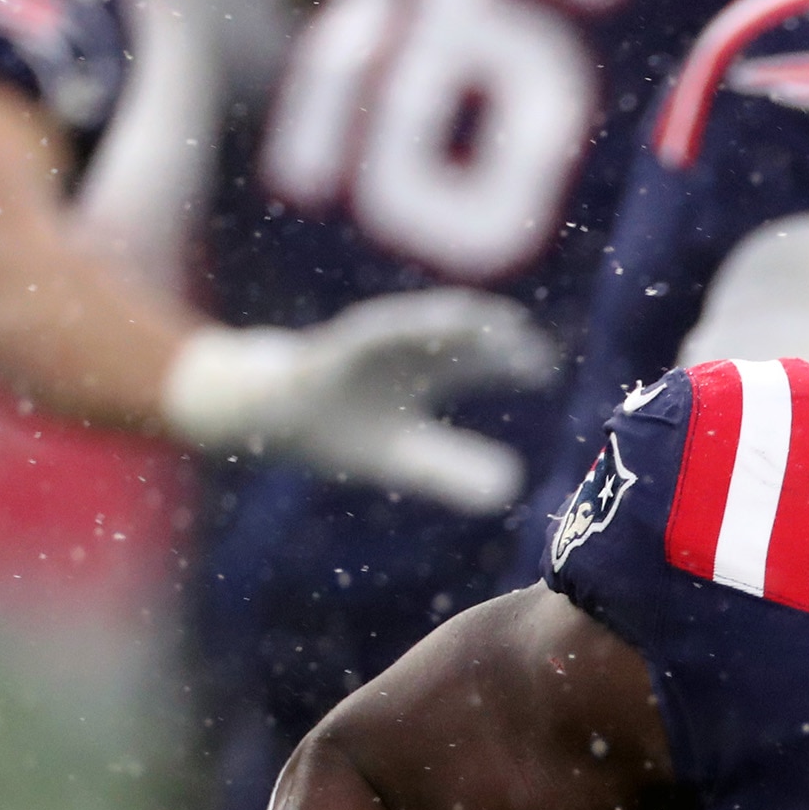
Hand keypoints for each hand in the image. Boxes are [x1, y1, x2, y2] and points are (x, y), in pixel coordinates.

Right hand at [163, 288, 557, 514]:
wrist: (263, 414)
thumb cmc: (339, 430)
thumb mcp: (401, 459)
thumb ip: (451, 468)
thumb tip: (511, 487)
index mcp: (424, 376)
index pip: (482, 364)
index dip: (515, 364)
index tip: (545, 370)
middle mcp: (403, 354)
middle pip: (461, 339)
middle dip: (498, 340)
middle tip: (535, 348)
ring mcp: (368, 346)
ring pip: (423, 326)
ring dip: (459, 322)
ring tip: (498, 324)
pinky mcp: (335, 349)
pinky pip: (375, 333)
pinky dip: (404, 328)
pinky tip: (434, 327)